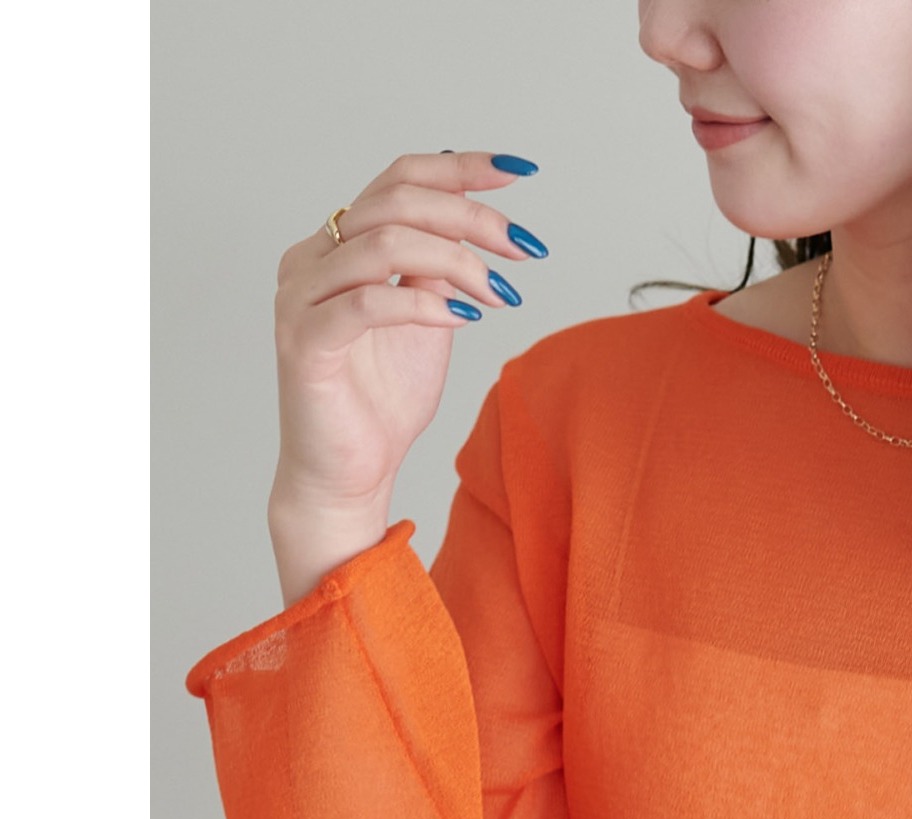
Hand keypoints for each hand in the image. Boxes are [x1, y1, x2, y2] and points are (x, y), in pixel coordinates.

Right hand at [270, 148, 543, 514]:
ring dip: (458, 263)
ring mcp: (302, 297)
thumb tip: (473, 222)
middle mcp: (312, 259)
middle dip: (473, 218)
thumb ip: (438, 272)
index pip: (399, 180)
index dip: (460, 167)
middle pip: (396, 201)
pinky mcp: (305, 341)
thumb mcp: (428, 322)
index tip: (520, 170)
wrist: (349, 474)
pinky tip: (466, 318)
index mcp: (340, 245)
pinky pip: (367, 303)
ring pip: (383, 243)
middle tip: (525, 249)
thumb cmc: (382, 403)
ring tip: (500, 295)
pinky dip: (424, 303)